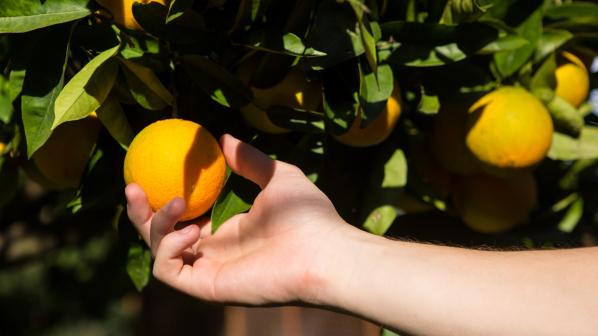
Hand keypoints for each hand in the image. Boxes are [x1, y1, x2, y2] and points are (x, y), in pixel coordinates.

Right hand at [125, 134, 349, 304]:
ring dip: (155, 224)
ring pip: (158, 251)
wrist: (324, 251)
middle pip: (159, 234)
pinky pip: (168, 271)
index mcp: (224, 229)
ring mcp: (207, 269)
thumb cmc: (307, 215)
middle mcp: (211, 250)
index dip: (159, 196)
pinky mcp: (206, 286)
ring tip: (178, 203)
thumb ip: (249, 159)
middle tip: (133, 185)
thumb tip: (223, 137)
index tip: (145, 170)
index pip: (180, 216)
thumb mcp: (277, 175)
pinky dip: (168, 248)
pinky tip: (191, 232)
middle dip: (139, 211)